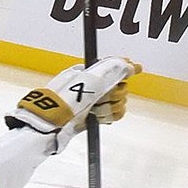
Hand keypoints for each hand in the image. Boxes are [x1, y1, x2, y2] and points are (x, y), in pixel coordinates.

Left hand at [8, 57, 134, 139]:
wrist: (51, 123)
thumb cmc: (65, 99)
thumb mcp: (89, 79)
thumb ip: (113, 69)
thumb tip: (132, 64)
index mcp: (91, 73)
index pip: (116, 67)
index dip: (127, 68)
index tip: (135, 69)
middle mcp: (95, 86)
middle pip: (122, 86)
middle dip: (114, 94)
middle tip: (100, 98)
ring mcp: (97, 102)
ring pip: (121, 101)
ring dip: (109, 106)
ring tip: (94, 110)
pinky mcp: (98, 117)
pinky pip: (118, 113)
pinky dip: (110, 115)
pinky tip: (98, 117)